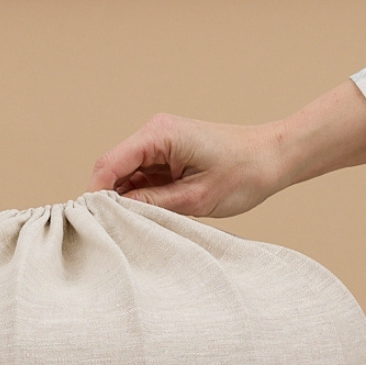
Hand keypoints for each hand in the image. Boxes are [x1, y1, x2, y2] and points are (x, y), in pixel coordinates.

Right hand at [88, 81, 365, 217]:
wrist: (275, 158)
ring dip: (125, 199)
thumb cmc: (244, 174)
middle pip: (112, 169)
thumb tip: (115, 212)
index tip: (91, 224)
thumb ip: (150, 204)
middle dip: (108, 199)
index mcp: (159, 135)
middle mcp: (154, 132)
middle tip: (110, 232)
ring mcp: (160, 143)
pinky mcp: (168, 154)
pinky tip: (148, 216)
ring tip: (133, 227)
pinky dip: (140, 196)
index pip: (109, 165)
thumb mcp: (194, 199)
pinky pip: (142, 177)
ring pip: (125, 175)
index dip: (95, 195)